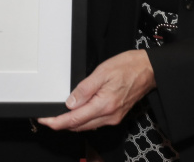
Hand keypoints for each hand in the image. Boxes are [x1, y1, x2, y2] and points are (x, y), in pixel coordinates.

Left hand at [37, 50, 154, 131]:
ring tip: (57, 116)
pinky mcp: (116, 115)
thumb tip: (70, 103)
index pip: (74, 119)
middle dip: (61, 124)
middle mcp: (109, 116)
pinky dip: (82, 120)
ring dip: (71, 123)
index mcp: (104, 105)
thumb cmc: (128, 67)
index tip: (45, 120)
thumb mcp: (101, 72)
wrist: (148, 70)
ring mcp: (113, 117)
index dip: (57, 122)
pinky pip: (95, 122)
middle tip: (47, 118)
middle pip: (79, 126)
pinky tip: (76, 114)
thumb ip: (84, 89)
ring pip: (86, 126)